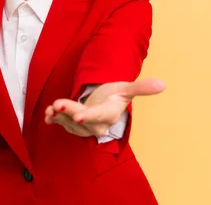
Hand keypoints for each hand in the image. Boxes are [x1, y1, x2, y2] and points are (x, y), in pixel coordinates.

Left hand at [44, 78, 165, 136]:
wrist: (105, 102)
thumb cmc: (115, 94)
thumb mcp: (126, 88)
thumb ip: (141, 88)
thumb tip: (163, 84)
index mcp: (110, 114)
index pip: (100, 116)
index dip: (89, 117)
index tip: (78, 117)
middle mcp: (98, 124)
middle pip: (82, 121)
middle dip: (69, 113)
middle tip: (57, 104)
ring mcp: (85, 126)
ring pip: (70, 124)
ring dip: (59, 116)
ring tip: (50, 107)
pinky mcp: (74, 125)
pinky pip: (63, 124)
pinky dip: (54, 119)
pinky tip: (47, 114)